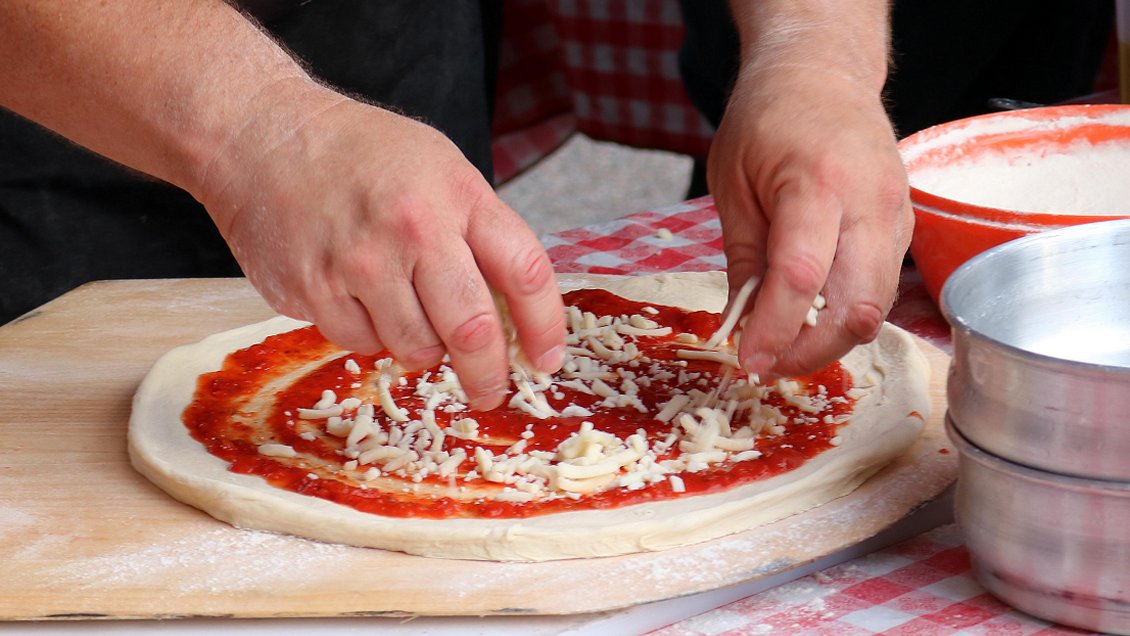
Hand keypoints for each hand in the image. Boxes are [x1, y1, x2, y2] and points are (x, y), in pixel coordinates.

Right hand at [198, 86, 565, 409]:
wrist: (262, 135)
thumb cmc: (362, 154)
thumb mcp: (440, 167)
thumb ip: (479, 232)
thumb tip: (514, 316)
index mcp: (458, 194)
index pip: (526, 273)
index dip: (545, 328)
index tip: (547, 361)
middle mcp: (413, 229)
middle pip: (472, 331)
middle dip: (489, 375)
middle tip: (490, 392)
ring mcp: (359, 263)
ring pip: (416, 349)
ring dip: (422, 349)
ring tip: (406, 310)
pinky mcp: (312, 289)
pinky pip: (361, 345)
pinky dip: (370, 336)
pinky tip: (357, 297)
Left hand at [708, 65, 912, 378]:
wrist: (823, 72)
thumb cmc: (768, 119)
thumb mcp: (732, 183)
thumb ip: (743, 260)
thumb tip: (740, 329)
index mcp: (818, 182)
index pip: (802, 277)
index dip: (775, 330)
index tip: (748, 361)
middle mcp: (870, 202)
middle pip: (855, 307)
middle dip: (810, 352)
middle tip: (766, 364)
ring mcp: (897, 215)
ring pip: (876, 308)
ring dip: (830, 341)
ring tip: (783, 346)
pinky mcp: (906, 228)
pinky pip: (882, 290)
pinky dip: (846, 317)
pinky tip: (810, 319)